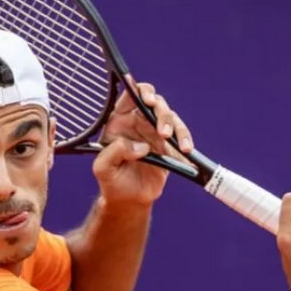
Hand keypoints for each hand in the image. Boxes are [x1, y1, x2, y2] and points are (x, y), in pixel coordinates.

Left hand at [94, 79, 193, 205]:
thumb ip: (115, 152)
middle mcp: (138, 122)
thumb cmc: (111, 180)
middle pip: (155, 103)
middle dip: (162, 113)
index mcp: (119, 120)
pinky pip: (182, 137)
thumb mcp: (103, 168)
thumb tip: (141, 146)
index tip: (148, 101)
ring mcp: (155, 132)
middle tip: (163, 132)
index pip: (130, 96)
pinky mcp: (169, 145)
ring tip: (179, 146)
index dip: (140, 92)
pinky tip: (187, 152)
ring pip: (171, 118)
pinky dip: (186, 142)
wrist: (128, 199)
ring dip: (177, 128)